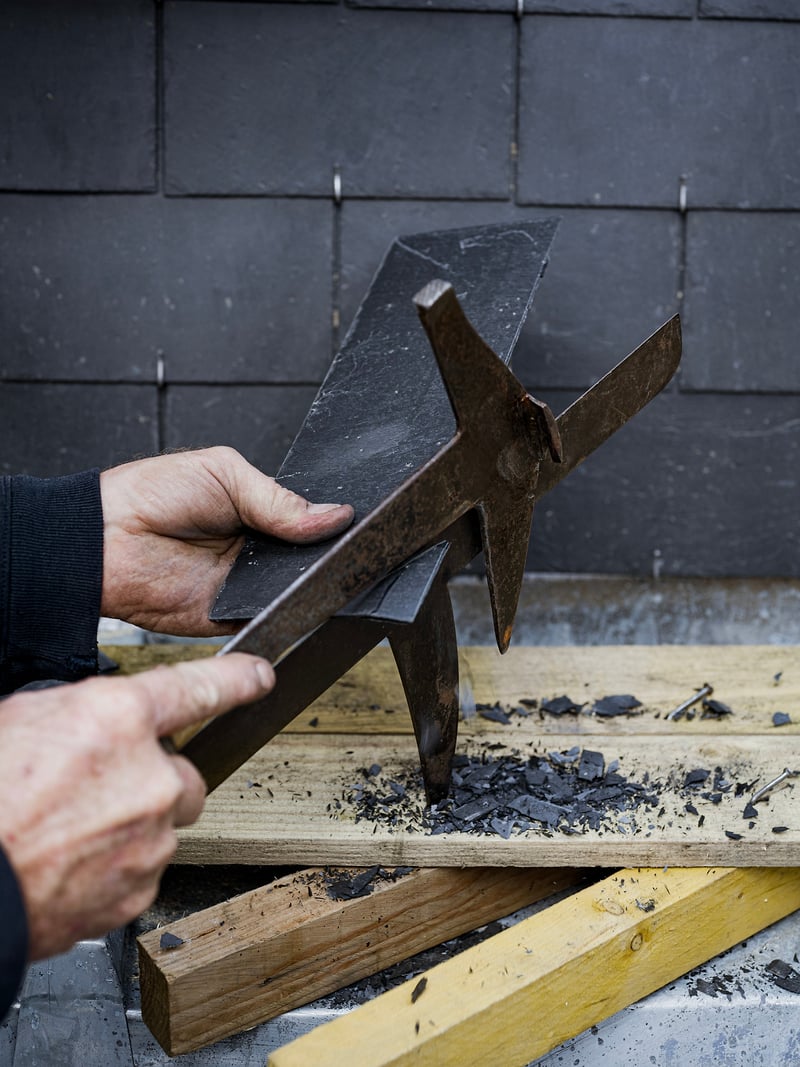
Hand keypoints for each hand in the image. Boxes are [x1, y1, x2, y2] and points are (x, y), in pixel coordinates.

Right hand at [0, 653, 273, 960]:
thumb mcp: (23, 720)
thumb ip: (80, 714)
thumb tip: (94, 722)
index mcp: (117, 719)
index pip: (199, 686)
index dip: (237, 679)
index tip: (259, 677)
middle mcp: (149, 777)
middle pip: (185, 773)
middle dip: (155, 780)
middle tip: (101, 791)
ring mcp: (150, 838)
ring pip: (164, 825)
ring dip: (132, 826)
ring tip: (70, 833)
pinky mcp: (139, 889)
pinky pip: (143, 869)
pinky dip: (116, 867)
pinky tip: (72, 863)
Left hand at [100, 447, 353, 634]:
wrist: (105, 537)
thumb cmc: (151, 494)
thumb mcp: (225, 473)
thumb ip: (280, 499)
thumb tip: (335, 515)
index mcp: (259, 512)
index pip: (311, 521)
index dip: (331, 523)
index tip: (353, 521)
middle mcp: (256, 550)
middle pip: (310, 558)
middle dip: (324, 553)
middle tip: (332, 546)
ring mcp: (245, 585)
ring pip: (295, 590)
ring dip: (305, 582)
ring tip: (307, 566)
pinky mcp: (231, 616)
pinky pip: (268, 619)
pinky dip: (282, 612)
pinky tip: (287, 595)